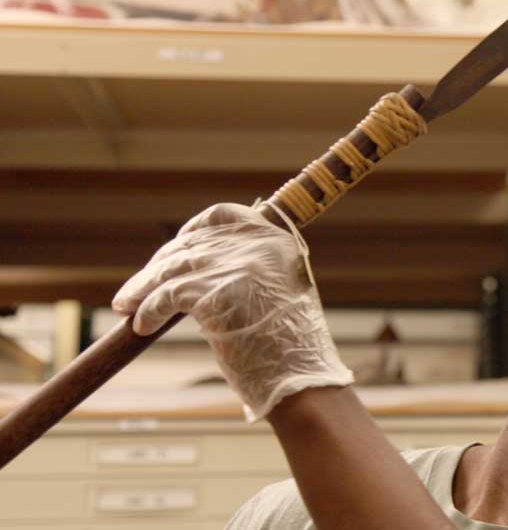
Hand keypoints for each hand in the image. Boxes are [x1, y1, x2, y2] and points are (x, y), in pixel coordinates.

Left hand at [112, 203, 352, 421]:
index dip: (194, 228)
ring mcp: (235, 267)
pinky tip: (142, 325)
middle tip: (137, 288)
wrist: (298, 376)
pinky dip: (148, 310)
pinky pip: (166, 296)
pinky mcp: (213, 293)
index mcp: (276, 241)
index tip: (177, 244)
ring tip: (126, 306)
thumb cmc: (287, 347)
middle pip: (191, 244)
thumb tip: (195, 268)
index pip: (223, 216)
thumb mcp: (277, 292)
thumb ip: (248, 271)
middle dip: (158, 266)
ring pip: (172, 269)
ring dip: (141, 288)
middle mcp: (257, 246)